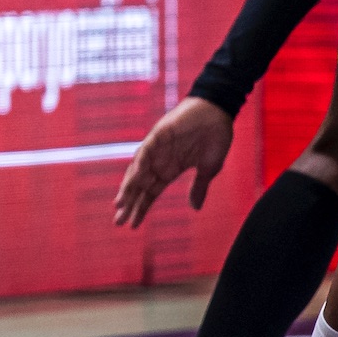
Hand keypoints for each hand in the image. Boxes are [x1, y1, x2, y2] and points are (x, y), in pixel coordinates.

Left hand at [113, 96, 232, 226]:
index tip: (133, 225)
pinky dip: (140, 164)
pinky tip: (134, 179)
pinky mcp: (160, 133)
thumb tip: (194, 208)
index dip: (141, 208)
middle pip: (139, 185)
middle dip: (129, 203)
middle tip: (118, 221)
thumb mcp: (208, 169)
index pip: (151, 192)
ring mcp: (158, 146)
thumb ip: (199, 187)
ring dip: (128, 186)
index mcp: (170, 169)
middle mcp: (160, 160)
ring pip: (138, 169)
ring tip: (120, 205)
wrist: (219, 111)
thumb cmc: (215, 137)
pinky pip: (147, 150)